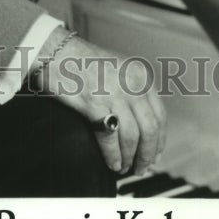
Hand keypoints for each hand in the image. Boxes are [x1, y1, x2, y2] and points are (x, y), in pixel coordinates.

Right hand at [32, 29, 166, 175]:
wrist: (58, 51)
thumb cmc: (84, 61)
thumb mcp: (119, 67)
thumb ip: (133, 89)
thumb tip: (140, 122)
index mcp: (140, 76)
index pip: (160, 115)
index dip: (159, 140)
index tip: (155, 154)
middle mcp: (132, 84)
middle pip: (150, 129)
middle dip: (147, 154)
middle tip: (142, 168)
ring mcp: (115, 94)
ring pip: (132, 137)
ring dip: (129, 158)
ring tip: (124, 168)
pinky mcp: (95, 104)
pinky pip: (110, 138)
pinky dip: (113, 155)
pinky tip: (112, 163)